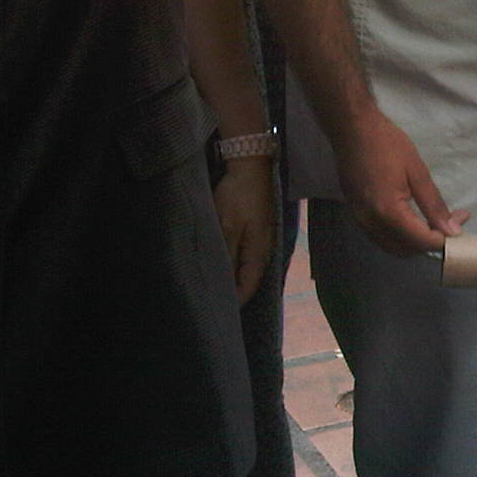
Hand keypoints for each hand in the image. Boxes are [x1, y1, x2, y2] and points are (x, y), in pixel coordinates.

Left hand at [211, 156, 276, 303]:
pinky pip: (246, 254)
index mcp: (259, 252)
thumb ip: (226, 255)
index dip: (234, 302)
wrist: (251, 163)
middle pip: (249, 279)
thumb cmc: (238, 196)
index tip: (216, 313)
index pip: (247, 287)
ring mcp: (261, 237)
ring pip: (247, 266)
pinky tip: (225, 262)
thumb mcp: (227, 226)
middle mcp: (264, 249)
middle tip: (212, 301)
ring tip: (216, 285)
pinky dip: (235, 262)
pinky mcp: (256, 228)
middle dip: (234, 291)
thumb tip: (223, 282)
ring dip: (234, 276)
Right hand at [334, 105, 467, 256]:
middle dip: (429, 241)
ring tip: (433, 221)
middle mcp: (371, 223)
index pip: (421, 242)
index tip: (459, 221)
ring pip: (391, 246)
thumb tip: (451, 230)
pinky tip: (411, 220)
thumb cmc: (386, 144)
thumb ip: (434, 204)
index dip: (443, 238)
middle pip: (406, 250)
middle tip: (449, 221)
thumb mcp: (417, 171)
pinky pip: (379, 236)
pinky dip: (398, 236)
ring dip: (414, 242)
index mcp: (388, 212)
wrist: (352, 128)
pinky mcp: (355, 214)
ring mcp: (360, 220)